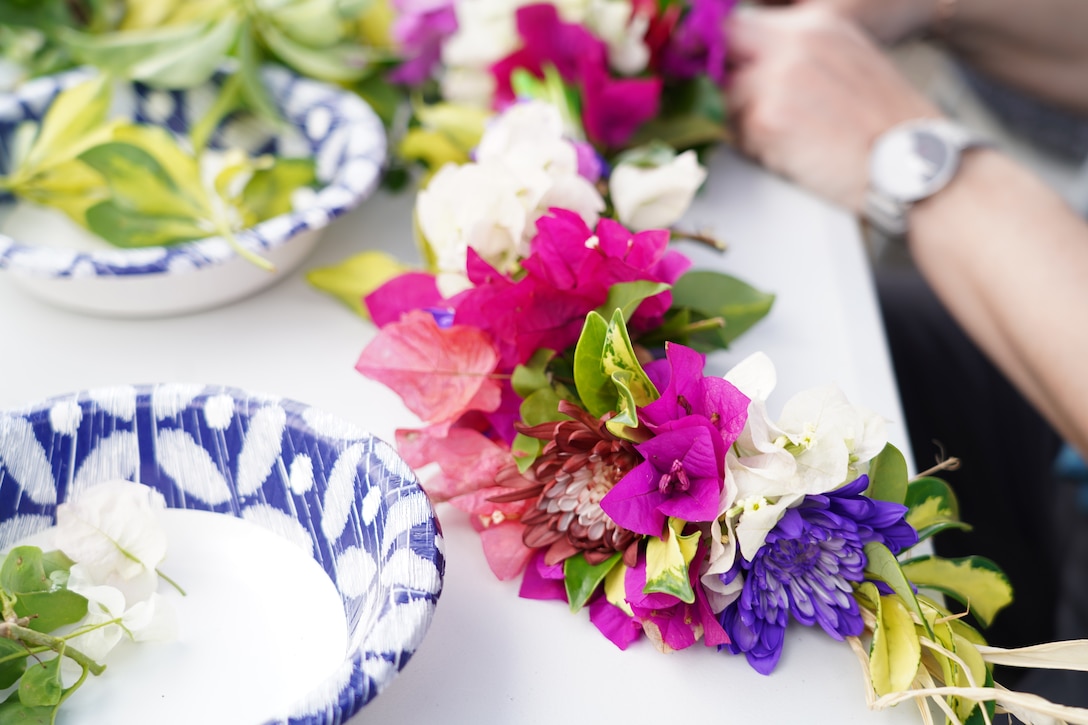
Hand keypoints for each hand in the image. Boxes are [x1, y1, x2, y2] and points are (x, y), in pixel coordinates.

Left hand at [726, 6, 939, 212]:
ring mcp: (776, 79)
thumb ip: (802, 53)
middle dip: (732, 80)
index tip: (736, 73)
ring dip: (747, 122)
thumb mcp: (850, 62)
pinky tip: (796, 156)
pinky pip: (737, 135)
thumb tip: (753, 61)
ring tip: (794, 140)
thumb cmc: (886, 126)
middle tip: (758, 109)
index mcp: (816, 24)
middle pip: (727, 52)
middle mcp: (793, 43)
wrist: (912, 163)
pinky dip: (757, 150)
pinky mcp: (767, 119)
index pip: (744, 24)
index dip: (737, 52)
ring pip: (729, 99)